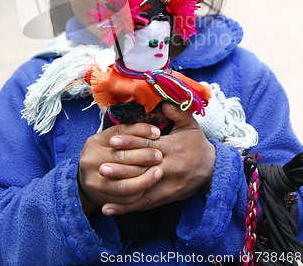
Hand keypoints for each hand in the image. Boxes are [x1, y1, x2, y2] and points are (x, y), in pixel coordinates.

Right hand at [78, 122, 162, 214]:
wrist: (85, 177)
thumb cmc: (105, 152)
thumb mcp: (112, 137)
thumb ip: (132, 131)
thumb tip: (156, 132)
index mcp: (95, 143)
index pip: (119, 135)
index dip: (140, 133)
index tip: (157, 134)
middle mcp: (91, 162)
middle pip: (121, 159)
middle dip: (143, 157)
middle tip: (159, 155)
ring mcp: (96, 183)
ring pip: (124, 184)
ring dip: (145, 179)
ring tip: (158, 172)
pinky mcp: (102, 199)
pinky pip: (125, 200)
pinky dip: (139, 192)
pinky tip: (150, 186)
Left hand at [101, 102, 215, 214]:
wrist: (212, 168)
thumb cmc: (197, 144)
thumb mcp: (191, 125)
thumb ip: (177, 113)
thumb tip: (163, 104)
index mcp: (172, 147)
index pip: (148, 145)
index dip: (130, 142)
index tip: (113, 141)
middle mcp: (168, 167)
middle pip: (142, 169)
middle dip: (121, 169)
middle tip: (101, 167)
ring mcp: (167, 185)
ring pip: (141, 189)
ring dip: (121, 192)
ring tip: (101, 191)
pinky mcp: (166, 198)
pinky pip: (145, 204)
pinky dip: (126, 208)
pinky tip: (109, 209)